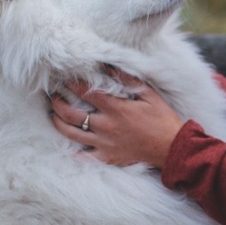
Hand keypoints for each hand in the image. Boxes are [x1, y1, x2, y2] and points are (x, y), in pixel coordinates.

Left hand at [49, 70, 184, 168]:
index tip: (65, 78)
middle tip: (54, 96)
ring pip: (72, 134)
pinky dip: (74, 151)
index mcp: (117, 108)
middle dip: (58, 103)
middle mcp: (106, 126)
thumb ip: (128, 80)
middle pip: (72, 114)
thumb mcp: (149, 95)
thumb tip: (109, 67)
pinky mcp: (107, 157)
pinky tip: (68, 145)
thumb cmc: (163, 120)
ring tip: (54, 115)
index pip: (87, 92)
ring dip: (59, 123)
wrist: (171, 148)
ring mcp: (104, 143)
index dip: (73, 83)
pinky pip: (84, 156)